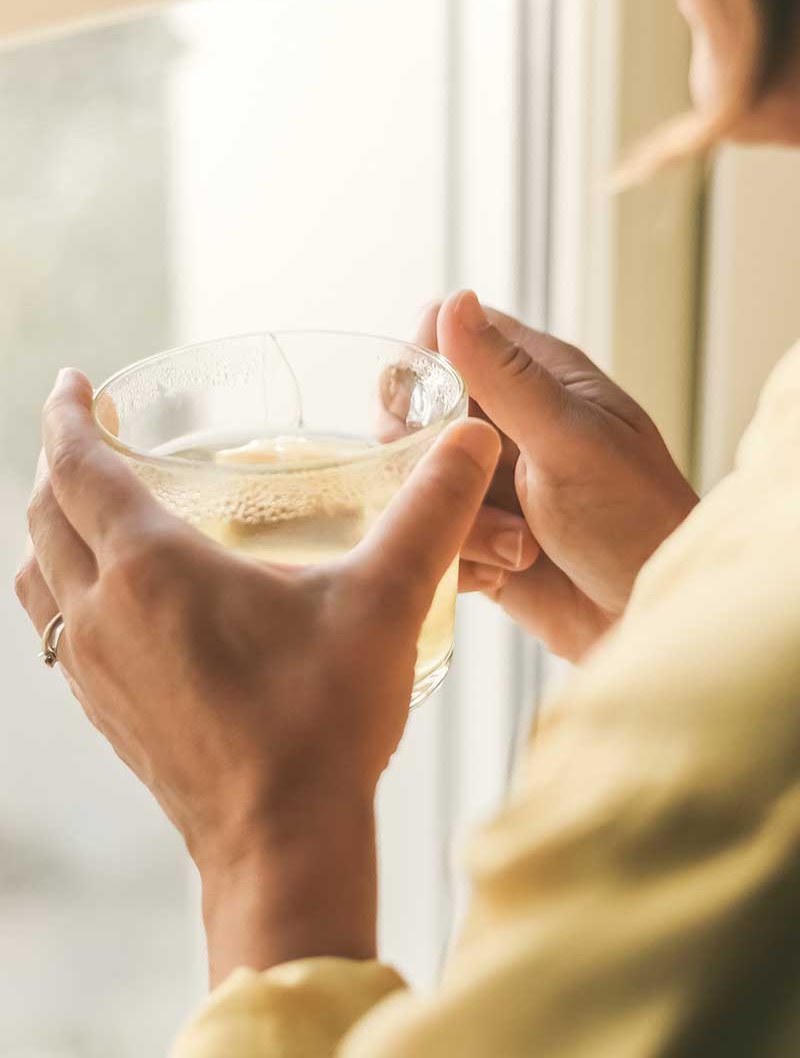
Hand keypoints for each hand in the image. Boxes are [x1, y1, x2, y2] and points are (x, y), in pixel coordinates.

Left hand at [15, 369, 499, 982]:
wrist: (281, 843)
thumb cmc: (324, 721)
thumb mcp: (384, 603)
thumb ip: (430, 512)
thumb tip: (474, 441)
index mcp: (152, 568)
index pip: (77, 467)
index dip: (67, 415)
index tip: (72, 382)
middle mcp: (104, 612)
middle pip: (44, 515)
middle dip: (56, 462)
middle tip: (84, 432)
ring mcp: (95, 669)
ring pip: (37, 577)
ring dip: (48, 528)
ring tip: (81, 506)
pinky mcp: (105, 713)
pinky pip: (55, 629)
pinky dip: (62, 589)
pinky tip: (109, 599)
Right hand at [418, 293, 698, 660]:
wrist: (650, 620)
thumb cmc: (633, 519)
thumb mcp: (571, 440)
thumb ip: (507, 376)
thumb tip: (453, 301)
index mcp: (534, 378)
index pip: (444, 335)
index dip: (424, 368)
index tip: (433, 411)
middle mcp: (504, 424)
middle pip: (413, 410)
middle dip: (429, 456)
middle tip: (470, 486)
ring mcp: (486, 482)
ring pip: (414, 480)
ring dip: (457, 520)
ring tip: (517, 545)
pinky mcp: (474, 538)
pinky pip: (427, 535)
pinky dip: (459, 560)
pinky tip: (505, 573)